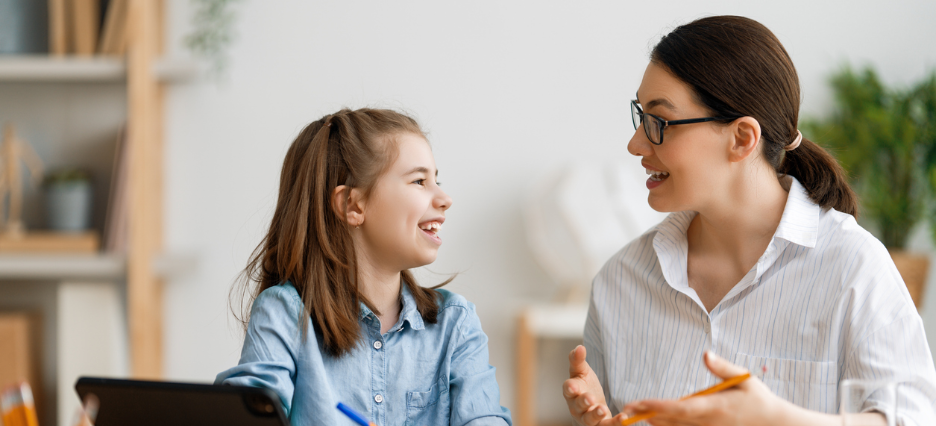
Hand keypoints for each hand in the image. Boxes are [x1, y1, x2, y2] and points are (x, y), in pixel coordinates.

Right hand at [563, 345, 627, 425]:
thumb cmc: (585, 386)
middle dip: (583, 402)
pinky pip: (606, 425)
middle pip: (578, 405)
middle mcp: (577, 407)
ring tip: (602, 409)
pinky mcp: (600, 425)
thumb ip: (578, 360)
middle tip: (590, 398)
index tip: (573, 386)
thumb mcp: (581, 372)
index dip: (570, 388)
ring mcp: (587, 418)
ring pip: (589, 418)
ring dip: (595, 414)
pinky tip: (623, 417)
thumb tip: (579, 347)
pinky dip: (615, 423)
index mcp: (571, 391)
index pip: (568, 389)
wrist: (593, 404)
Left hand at [620, 351, 789, 425]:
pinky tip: (656, 421)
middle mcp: (708, 423)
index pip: (680, 408)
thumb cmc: (758, 398)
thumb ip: (722, 368)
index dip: (657, 406)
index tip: (639, 403)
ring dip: (656, 422)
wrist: (774, 424)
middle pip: (672, 421)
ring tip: (634, 414)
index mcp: (715, 407)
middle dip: (648, 415)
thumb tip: (705, 354)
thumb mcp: (743, 378)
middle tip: (626, 409)